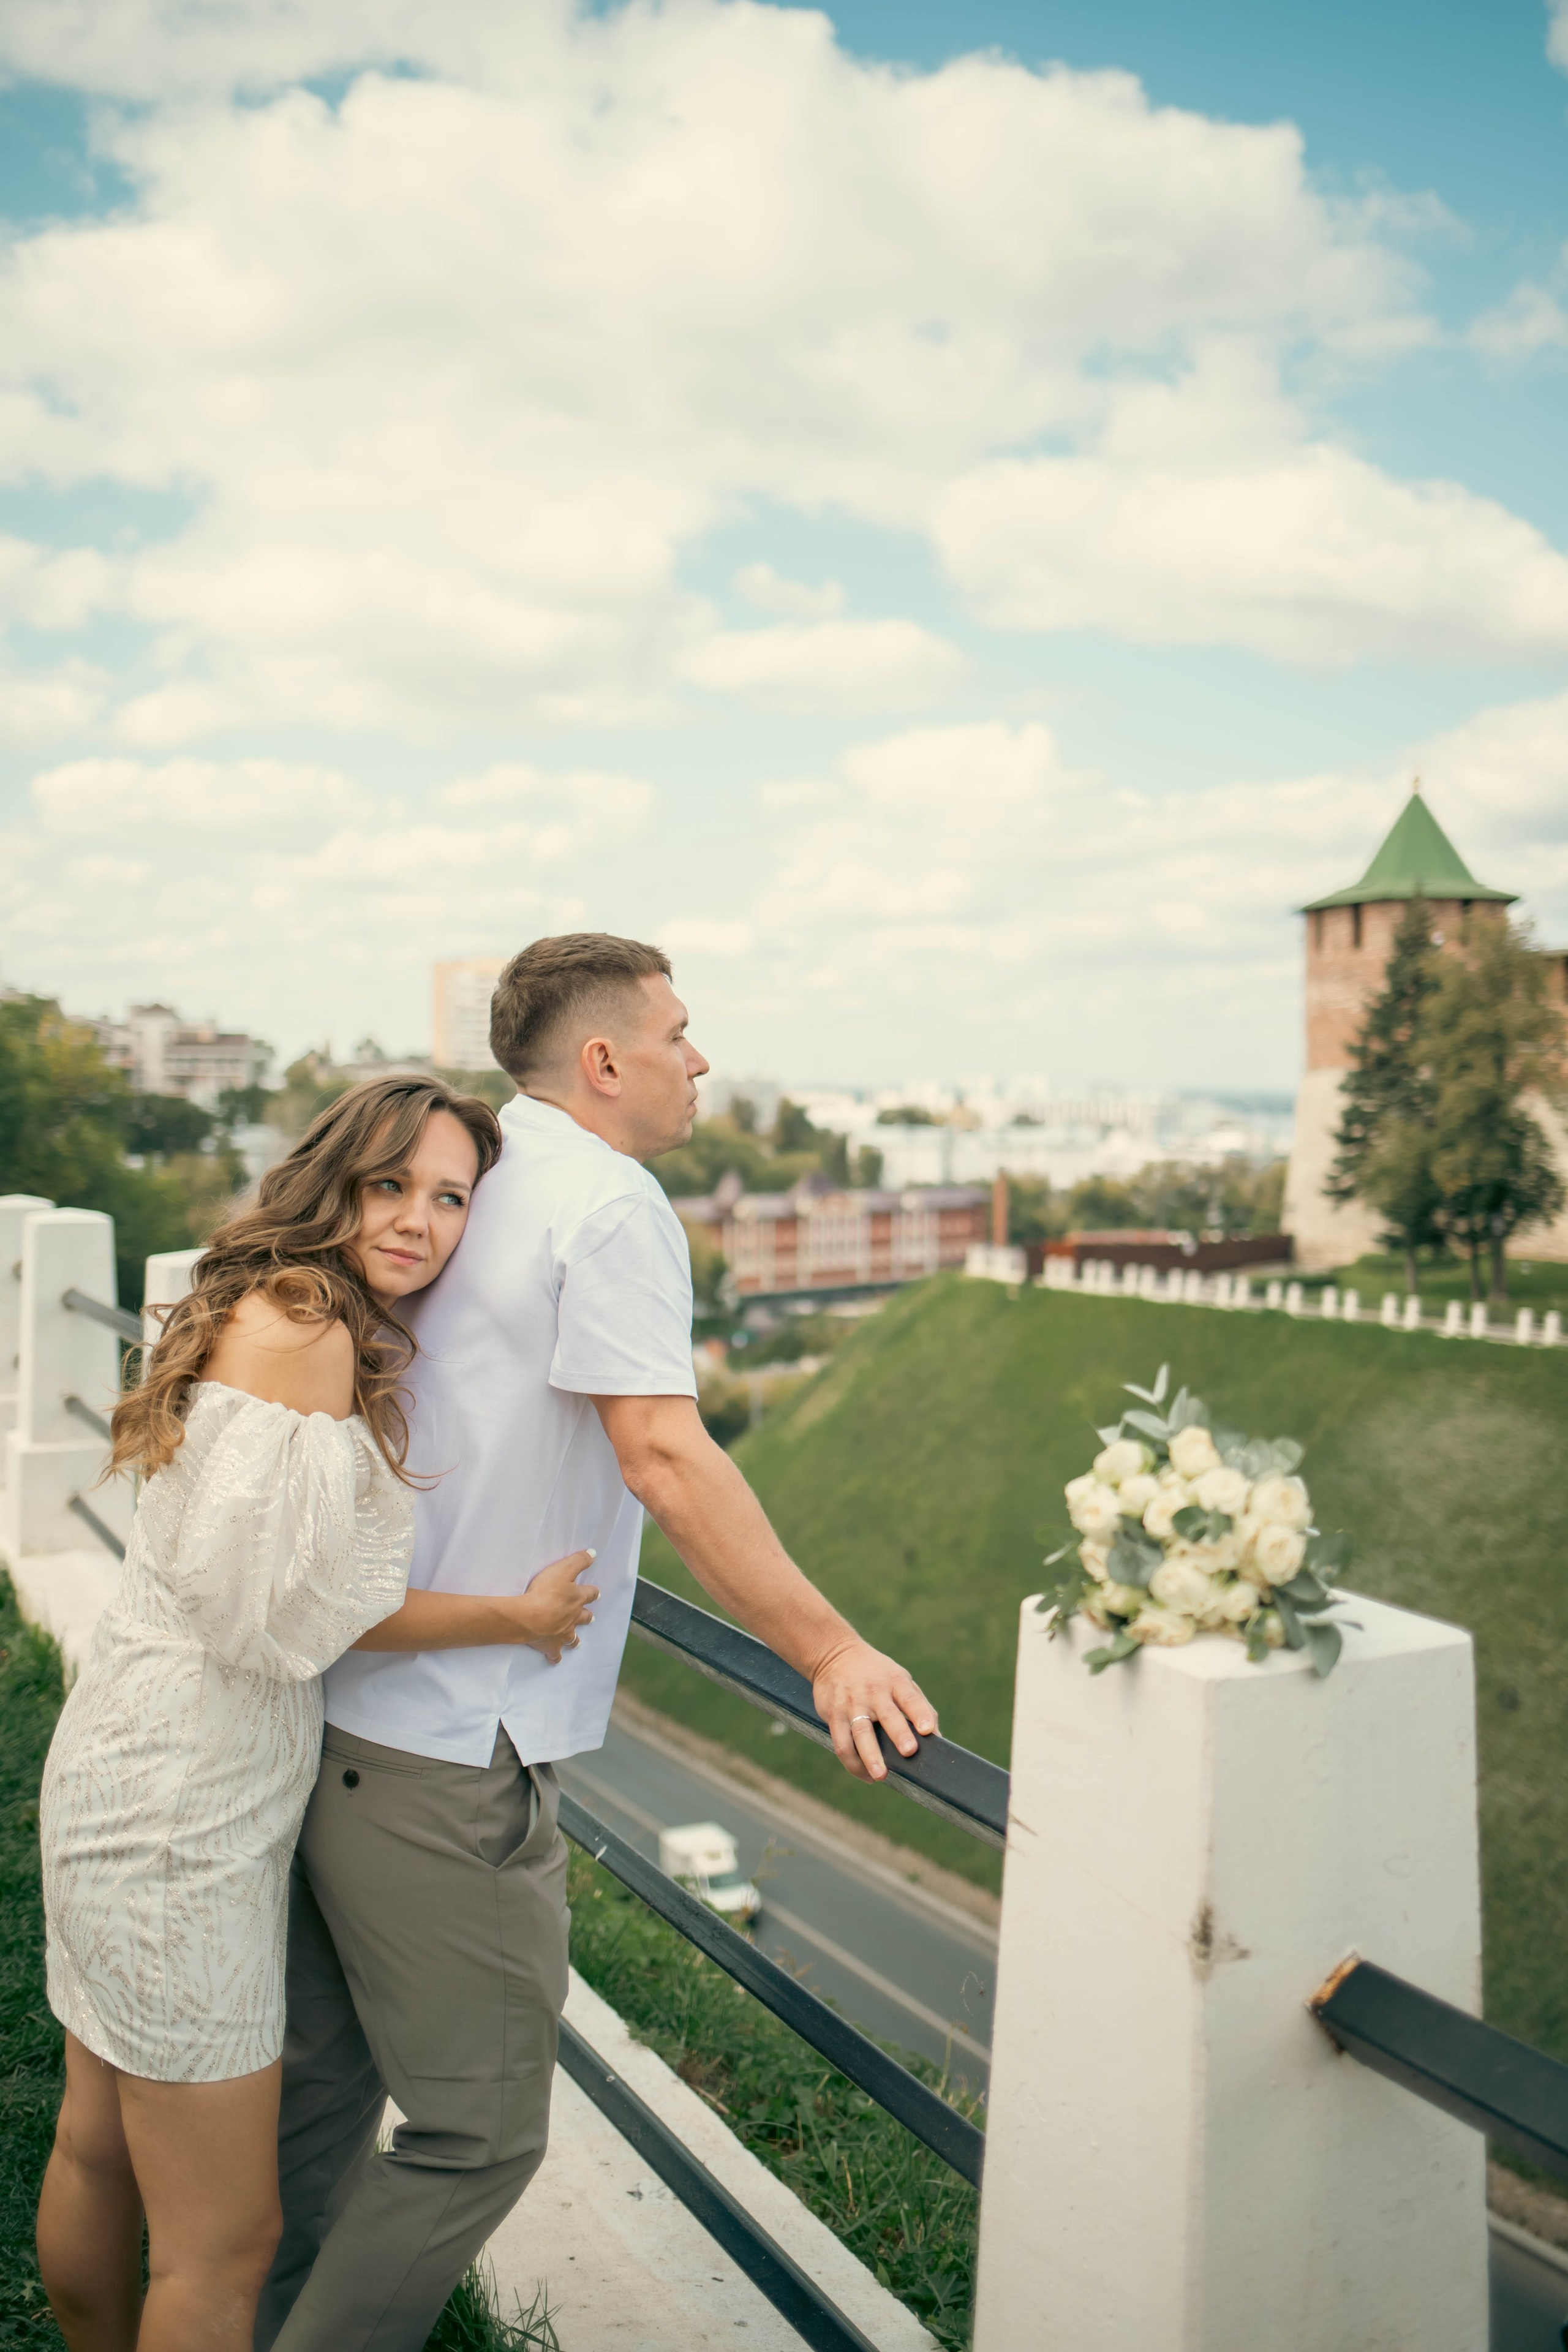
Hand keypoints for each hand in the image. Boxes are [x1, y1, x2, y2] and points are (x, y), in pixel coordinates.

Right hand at [512, 1549, 598, 1663]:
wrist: (529, 1617)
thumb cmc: (544, 1592)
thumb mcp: (562, 1569)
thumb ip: (578, 1561)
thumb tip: (593, 1553)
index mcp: (576, 1599)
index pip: (589, 1594)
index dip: (592, 1592)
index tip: (595, 1593)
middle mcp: (573, 1617)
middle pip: (584, 1617)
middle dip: (587, 1616)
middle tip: (590, 1617)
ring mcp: (563, 1633)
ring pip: (572, 1637)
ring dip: (575, 1638)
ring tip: (576, 1640)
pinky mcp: (551, 1645)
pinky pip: (555, 1654)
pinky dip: (555, 1657)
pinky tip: (555, 1660)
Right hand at [810, 1638, 937, 1782]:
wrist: (835, 1654)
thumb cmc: (877, 1675)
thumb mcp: (899, 1679)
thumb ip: (918, 1705)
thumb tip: (936, 1737)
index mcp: (895, 1682)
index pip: (911, 1698)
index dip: (920, 1713)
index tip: (928, 1730)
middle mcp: (874, 1692)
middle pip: (888, 1715)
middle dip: (899, 1734)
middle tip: (908, 1751)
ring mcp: (852, 1703)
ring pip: (861, 1732)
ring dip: (870, 1756)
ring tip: (880, 1776)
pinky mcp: (834, 1714)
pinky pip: (842, 1741)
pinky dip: (852, 1762)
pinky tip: (865, 1775)